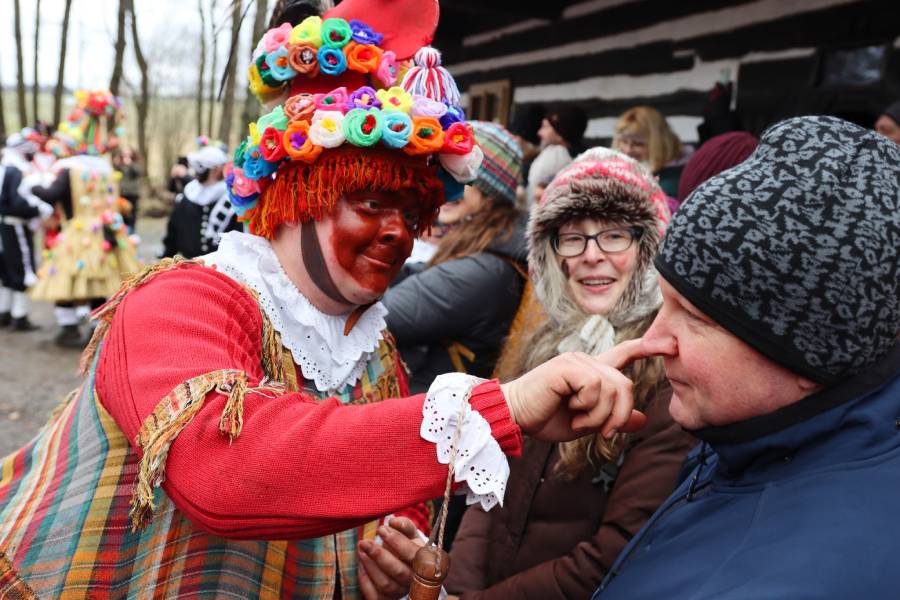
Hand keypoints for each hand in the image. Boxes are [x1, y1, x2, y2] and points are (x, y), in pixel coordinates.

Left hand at [358, 516, 424, 599]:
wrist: (407, 564)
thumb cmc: (408, 545)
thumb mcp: (410, 533)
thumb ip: (404, 525)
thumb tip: (394, 521)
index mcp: (424, 561)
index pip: (413, 554)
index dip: (397, 541)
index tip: (382, 529)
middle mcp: (414, 579)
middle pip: (398, 572)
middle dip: (379, 555)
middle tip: (365, 542)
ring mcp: (401, 591)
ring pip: (385, 584)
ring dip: (370, 566)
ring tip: (361, 550)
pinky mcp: (388, 599)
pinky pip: (374, 595)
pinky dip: (365, 580)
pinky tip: (361, 565)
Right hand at [500, 339, 655, 441]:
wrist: (514, 417)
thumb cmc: (545, 418)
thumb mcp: (586, 423)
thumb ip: (613, 418)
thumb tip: (643, 419)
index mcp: (591, 371)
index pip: (623, 354)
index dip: (646, 348)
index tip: (670, 345)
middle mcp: (586, 361)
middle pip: (624, 384)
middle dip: (619, 414)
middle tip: (604, 433)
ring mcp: (576, 361)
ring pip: (612, 388)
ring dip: (599, 415)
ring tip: (579, 421)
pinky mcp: (566, 367)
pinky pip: (595, 387)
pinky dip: (587, 407)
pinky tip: (570, 410)